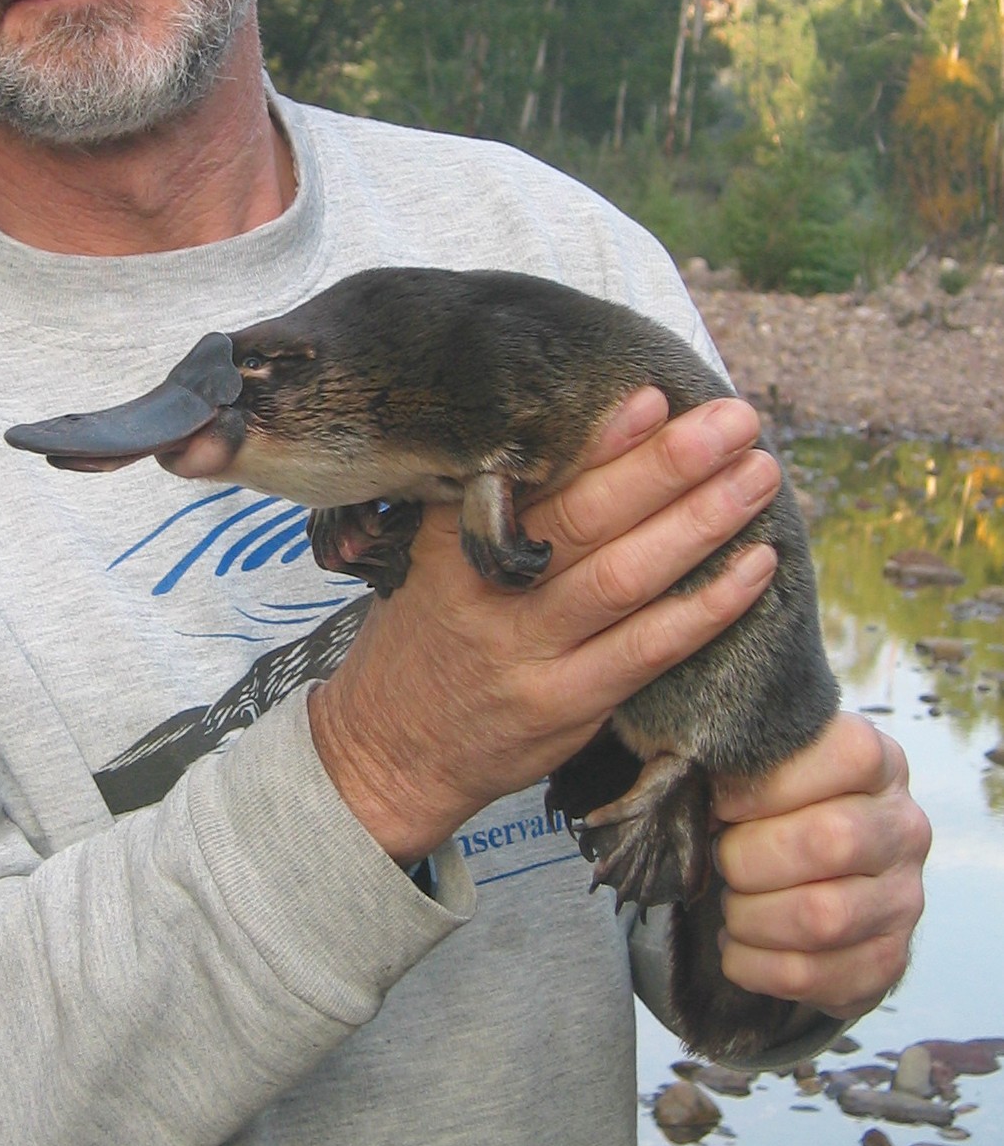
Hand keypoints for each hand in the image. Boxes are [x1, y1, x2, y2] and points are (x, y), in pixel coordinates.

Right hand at [309, 388, 782, 864]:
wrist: (388, 748)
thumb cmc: (425, 634)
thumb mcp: (430, 555)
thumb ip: (490, 504)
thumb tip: (577, 433)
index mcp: (453, 538)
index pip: (532, 476)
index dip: (598, 440)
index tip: (654, 398)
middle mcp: (489, 588)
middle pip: (587, 519)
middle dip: (667, 465)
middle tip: (733, 422)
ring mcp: (529, 650)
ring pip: (626, 578)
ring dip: (700, 523)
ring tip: (758, 477)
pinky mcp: (567, 705)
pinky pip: (648, 650)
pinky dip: (706, 607)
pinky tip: (754, 568)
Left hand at [712, 712, 929, 1019]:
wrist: (809, 871)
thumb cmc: (770, 804)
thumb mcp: (756, 764)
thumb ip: (729, 760)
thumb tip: (684, 777)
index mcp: (877, 761)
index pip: (845, 757)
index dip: (768, 783)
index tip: (719, 802)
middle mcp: (903, 827)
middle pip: (830, 842)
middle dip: (748, 857)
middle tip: (720, 860)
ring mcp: (904, 899)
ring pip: (823, 917)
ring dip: (750, 916)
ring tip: (730, 906)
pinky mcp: (888, 960)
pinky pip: (814, 975)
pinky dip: (756, 965)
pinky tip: (738, 946)